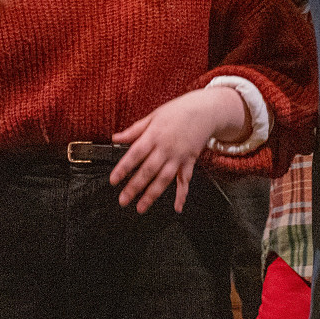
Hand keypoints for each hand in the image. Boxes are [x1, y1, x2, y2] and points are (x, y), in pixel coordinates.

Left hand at [109, 87, 248, 213]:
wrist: (205, 110)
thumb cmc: (177, 111)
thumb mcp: (153, 116)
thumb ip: (134, 130)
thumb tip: (115, 138)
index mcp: (154, 135)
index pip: (135, 154)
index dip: (123, 168)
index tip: (113, 180)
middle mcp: (166, 148)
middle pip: (148, 171)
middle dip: (134, 187)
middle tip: (123, 200)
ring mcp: (178, 157)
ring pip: (164, 179)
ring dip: (152, 195)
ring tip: (140, 208)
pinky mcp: (189, 162)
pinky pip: (185, 181)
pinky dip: (182, 195)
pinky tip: (177, 207)